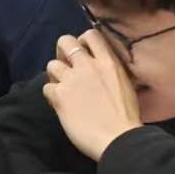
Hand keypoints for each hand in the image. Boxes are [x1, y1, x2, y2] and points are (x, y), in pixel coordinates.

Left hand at [44, 30, 142, 161]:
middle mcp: (88, 66)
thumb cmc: (127, 117)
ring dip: (55, 75)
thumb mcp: (125, 85)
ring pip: (51, 64)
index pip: (91, 35)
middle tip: (67, 66)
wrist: (119, 138)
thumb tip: (101, 67)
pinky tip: (60, 103)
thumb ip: (110, 71)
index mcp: (108, 63)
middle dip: (63, 51)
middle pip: (65, 41)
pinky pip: (46, 87)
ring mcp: (72, 80)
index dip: (82, 42)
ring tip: (63, 87)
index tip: (83, 53)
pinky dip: (51, 94)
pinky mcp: (59, 96)